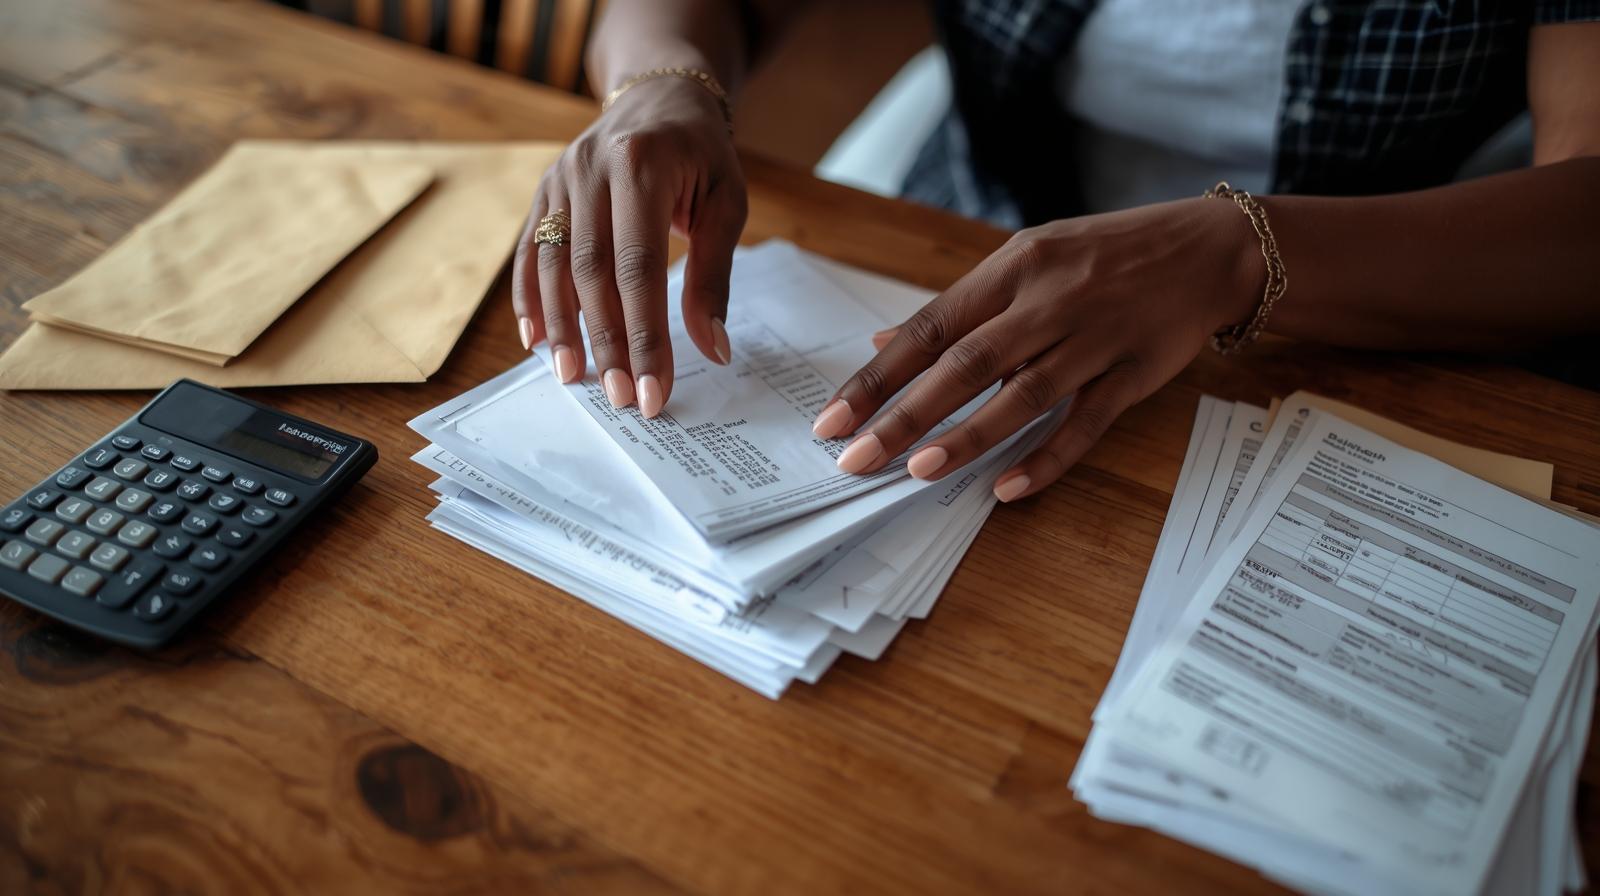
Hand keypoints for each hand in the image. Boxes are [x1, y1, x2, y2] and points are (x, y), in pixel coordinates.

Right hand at [512, 76, 747, 415]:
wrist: (659, 95)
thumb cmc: (700, 153)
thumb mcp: (726, 201)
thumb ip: (715, 274)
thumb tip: (712, 348)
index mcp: (642, 167)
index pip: (639, 268)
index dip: (644, 335)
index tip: (653, 389)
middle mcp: (590, 170)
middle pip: (591, 273)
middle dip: (605, 342)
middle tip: (619, 397)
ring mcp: (560, 179)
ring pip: (553, 266)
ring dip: (563, 329)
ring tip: (574, 379)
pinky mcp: (544, 190)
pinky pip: (530, 252)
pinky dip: (531, 299)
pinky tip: (537, 340)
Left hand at [812, 198, 1262, 500]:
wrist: (1213, 249)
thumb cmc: (1107, 255)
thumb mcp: (1030, 258)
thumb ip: (962, 307)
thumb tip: (885, 344)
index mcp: (1014, 268)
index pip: (930, 327)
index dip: (878, 377)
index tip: (833, 418)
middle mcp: (1049, 300)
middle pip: (965, 364)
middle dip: (903, 415)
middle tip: (855, 458)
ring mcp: (1094, 338)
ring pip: (1022, 394)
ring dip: (967, 435)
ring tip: (916, 471)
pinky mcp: (1135, 373)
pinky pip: (1085, 424)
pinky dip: (1046, 458)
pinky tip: (1006, 488)